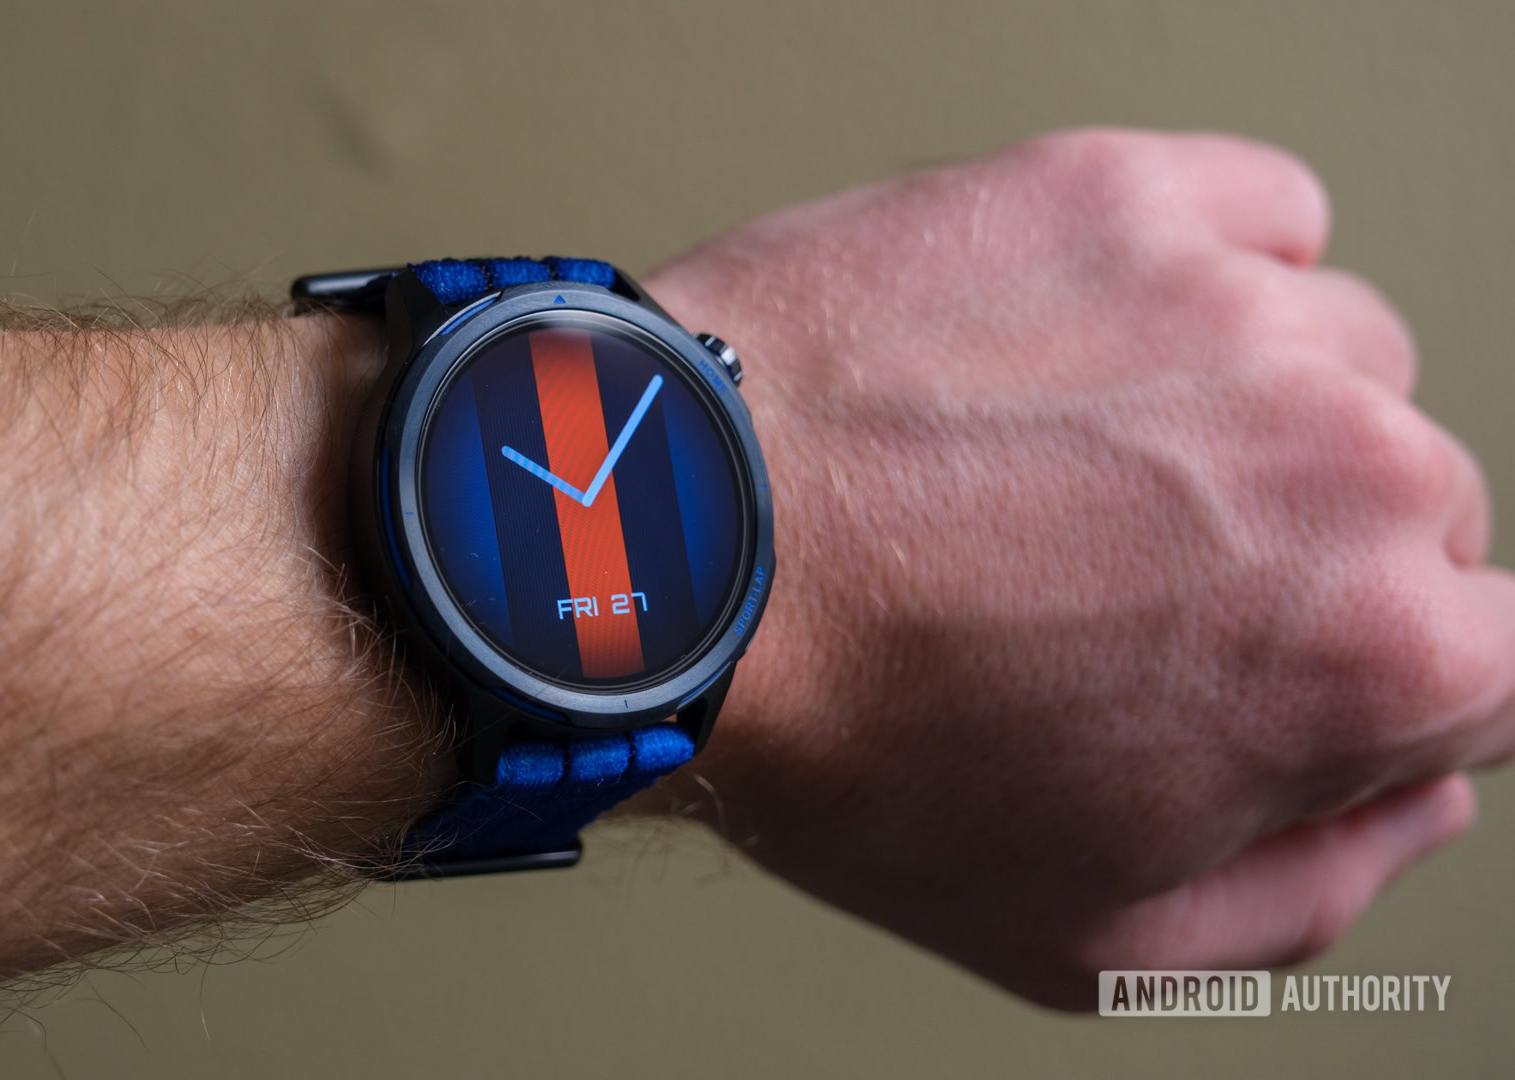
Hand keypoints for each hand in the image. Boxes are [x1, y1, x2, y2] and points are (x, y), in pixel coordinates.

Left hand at [641, 129, 1508, 1006]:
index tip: (1279, 665)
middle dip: (1294, 554)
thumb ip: (1309, 892)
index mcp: (1370, 655)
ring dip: (1241, 410)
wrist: (670, 562)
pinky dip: (1199, 275)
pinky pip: (1255, 219)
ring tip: (1064, 461)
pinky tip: (1080, 345)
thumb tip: (1404, 800)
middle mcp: (1343, 459)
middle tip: (1112, 579)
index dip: (1384, 682)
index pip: (1499, 663)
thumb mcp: (1091, 939)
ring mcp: (1234, 305)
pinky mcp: (1122, 190)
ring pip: (1333, 358)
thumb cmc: (845, 745)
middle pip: (1411, 505)